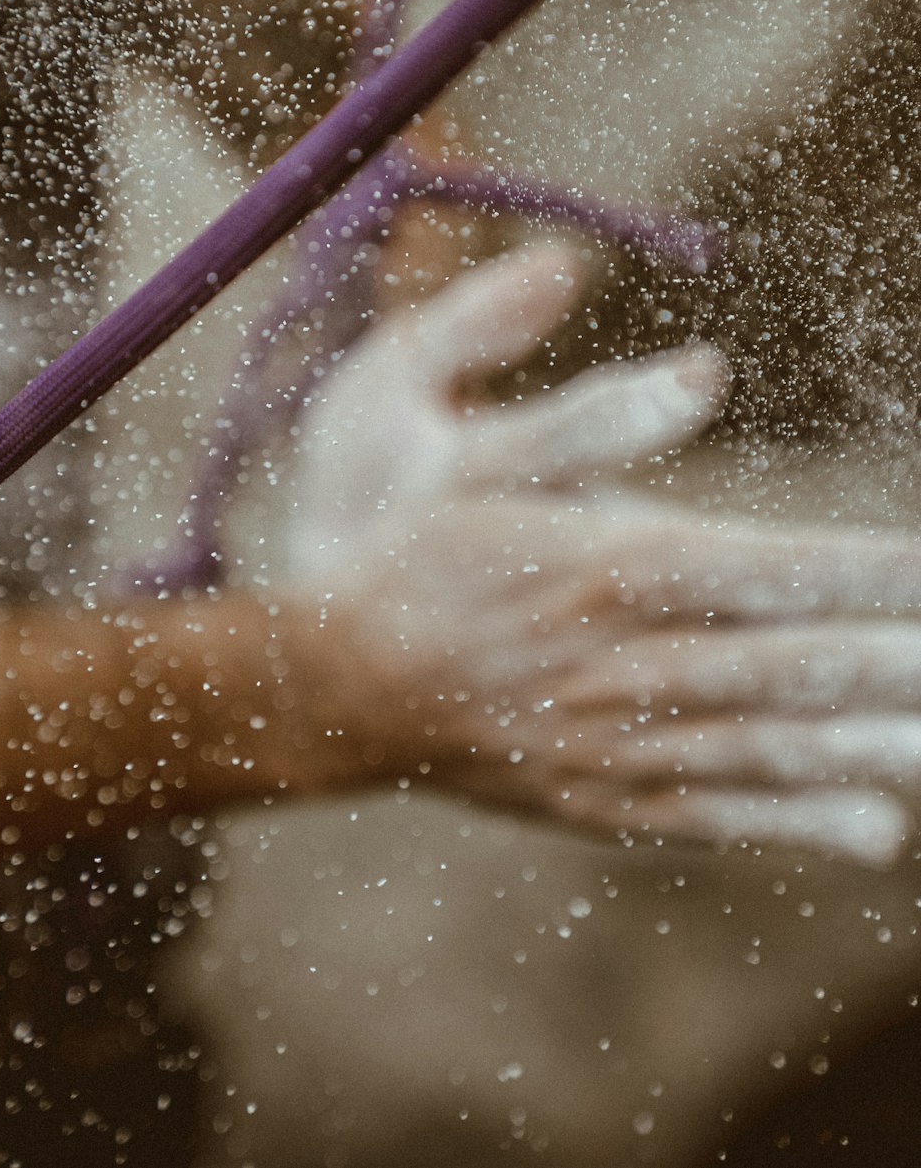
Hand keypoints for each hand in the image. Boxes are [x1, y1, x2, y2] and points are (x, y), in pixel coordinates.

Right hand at [286, 245, 920, 864]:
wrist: (335, 684)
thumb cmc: (408, 550)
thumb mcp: (477, 459)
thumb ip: (591, 420)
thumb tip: (706, 371)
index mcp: (606, 567)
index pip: (769, 568)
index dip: (867, 573)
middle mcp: (624, 663)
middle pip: (788, 666)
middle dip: (893, 664)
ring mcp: (614, 745)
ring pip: (768, 750)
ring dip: (869, 750)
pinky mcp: (599, 799)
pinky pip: (712, 813)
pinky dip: (794, 820)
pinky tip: (869, 828)